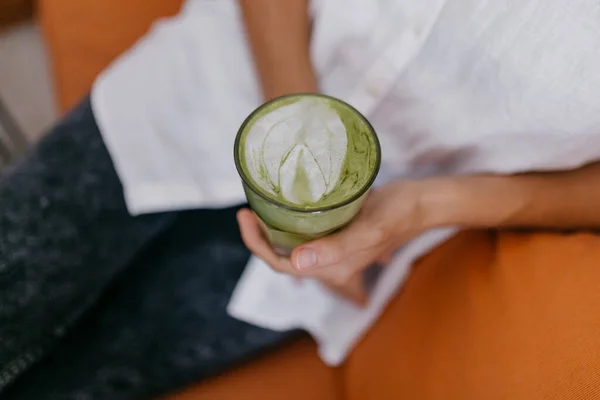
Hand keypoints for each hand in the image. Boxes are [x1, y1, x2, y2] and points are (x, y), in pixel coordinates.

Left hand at [237, 180, 429, 304]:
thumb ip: (335, 250)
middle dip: (259, 237)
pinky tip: (283, 204)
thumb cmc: (398, 215)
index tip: (245, 216)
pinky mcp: (338, 231)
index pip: (281, 265)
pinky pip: (306, 231)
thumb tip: (295, 263)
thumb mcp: (368, 231)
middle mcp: (329, 261)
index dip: (258, 245)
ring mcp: (333, 246)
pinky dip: (289, 220)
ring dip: (272, 229)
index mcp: (332, 267)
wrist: (421, 202)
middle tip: (247, 210)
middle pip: (282, 256)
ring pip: (292, 244)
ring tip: (258, 206)